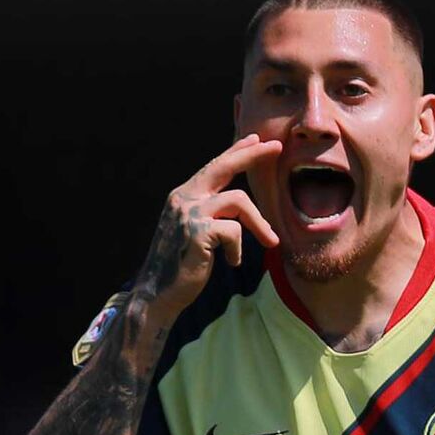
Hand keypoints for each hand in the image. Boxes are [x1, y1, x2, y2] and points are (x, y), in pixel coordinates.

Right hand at [133, 134, 281, 314]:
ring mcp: (189, 213)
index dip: (236, 152)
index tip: (255, 140)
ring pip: (239, 200)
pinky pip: (234, 231)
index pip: (214, 166)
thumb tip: (238, 203)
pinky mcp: (197, 232)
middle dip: (252, 155)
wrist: (156, 294)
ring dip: (259, 223)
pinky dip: (238, 249)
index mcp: (184, 196)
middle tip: (277, 148)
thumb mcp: (194, 231)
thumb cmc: (180, 265)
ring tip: (271, 242)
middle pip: (224, 166)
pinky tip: (231, 263)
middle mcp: (184, 198)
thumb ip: (210, 213)